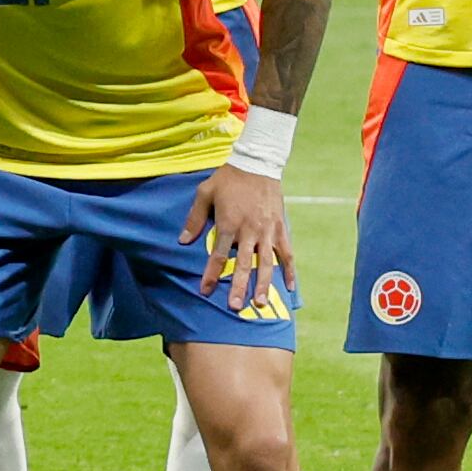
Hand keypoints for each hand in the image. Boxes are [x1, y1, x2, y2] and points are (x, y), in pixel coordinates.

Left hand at [179, 165, 291, 313]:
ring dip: (263, 284)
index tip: (206, 290)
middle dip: (239, 286)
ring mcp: (267, 231)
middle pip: (244, 264)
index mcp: (229, 223)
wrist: (257, 164)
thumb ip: (194, 219)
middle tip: (235, 307)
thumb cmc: (228, 179)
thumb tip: (183, 240)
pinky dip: (289, 271)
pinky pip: (286, 253)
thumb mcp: (205, 193)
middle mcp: (249, 231)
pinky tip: (288, 287)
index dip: (212, 274)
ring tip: (260, 303)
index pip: (218, 255)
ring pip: (267, 263)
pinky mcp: (280, 228)